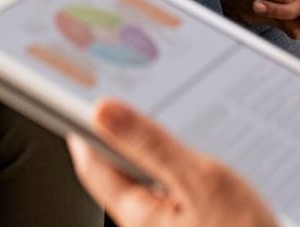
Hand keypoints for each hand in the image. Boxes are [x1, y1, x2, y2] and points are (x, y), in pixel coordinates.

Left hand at [68, 99, 277, 226]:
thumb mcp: (199, 180)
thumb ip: (150, 144)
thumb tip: (103, 111)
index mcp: (137, 212)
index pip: (90, 161)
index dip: (84, 122)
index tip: (84, 87)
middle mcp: (150, 221)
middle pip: (125, 164)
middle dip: (132, 126)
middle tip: (140, 87)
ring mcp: (175, 223)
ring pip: (158, 173)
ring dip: (168, 142)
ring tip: (185, 110)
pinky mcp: (199, 222)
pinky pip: (184, 185)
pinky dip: (192, 161)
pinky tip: (215, 145)